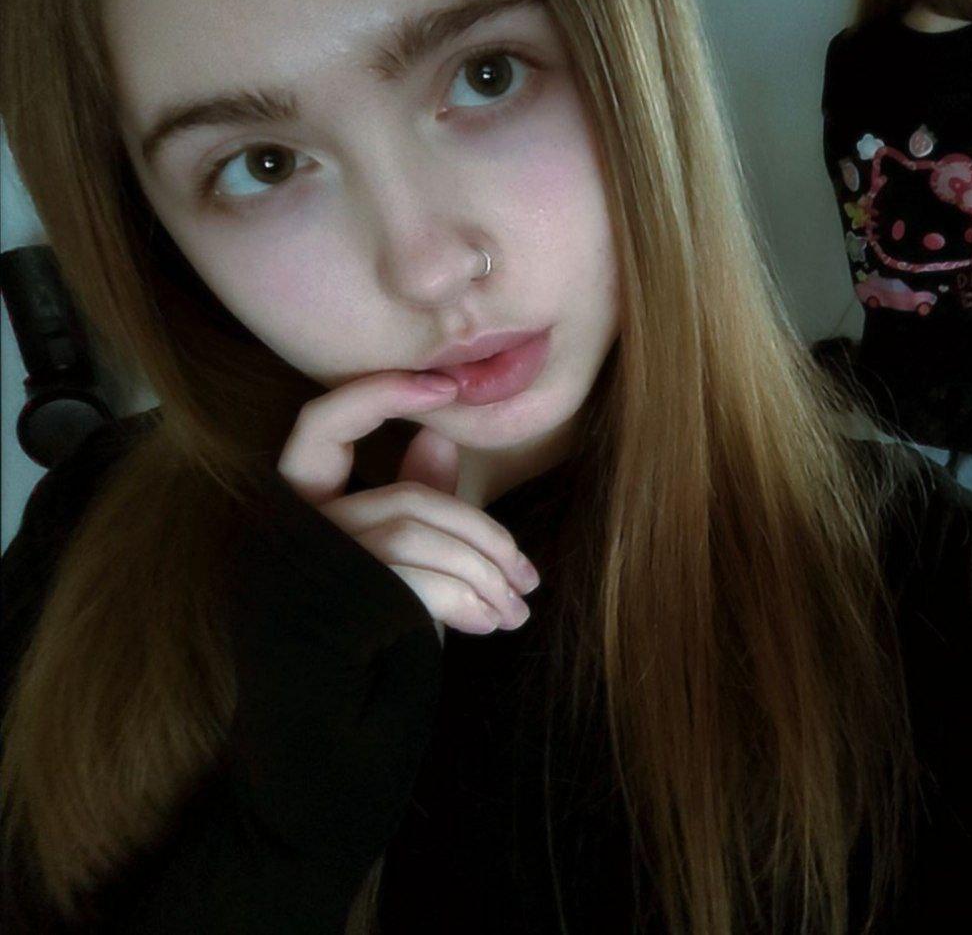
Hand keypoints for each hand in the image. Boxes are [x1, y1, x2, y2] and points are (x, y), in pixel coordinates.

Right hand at [276, 369, 539, 635]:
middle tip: (528, 578)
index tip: (445, 386)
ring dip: (484, 573)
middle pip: (407, 501)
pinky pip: (417, 577)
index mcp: (298, 511)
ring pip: (418, 534)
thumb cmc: (365, 649)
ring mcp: (303, 566)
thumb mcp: (397, 570)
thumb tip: (437, 436)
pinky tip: (488, 623)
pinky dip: (467, 598)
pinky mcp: (331, 604)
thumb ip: (410, 504)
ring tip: (514, 611)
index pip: (320, 424)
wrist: (326, 739)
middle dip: (482, 535)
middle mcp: (289, 532)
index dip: (378, 393)